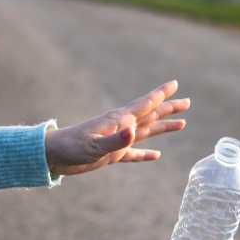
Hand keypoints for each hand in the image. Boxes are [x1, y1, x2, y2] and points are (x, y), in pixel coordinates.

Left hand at [44, 80, 189, 175]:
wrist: (52, 156)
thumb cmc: (70, 148)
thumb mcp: (94, 146)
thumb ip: (115, 141)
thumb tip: (135, 132)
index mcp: (118, 121)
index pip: (144, 105)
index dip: (160, 95)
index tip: (175, 84)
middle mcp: (121, 128)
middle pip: (150, 115)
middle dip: (168, 108)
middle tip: (187, 101)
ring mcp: (117, 141)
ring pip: (146, 132)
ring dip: (163, 127)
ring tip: (182, 123)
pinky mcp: (111, 155)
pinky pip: (134, 154)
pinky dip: (145, 154)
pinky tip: (156, 155)